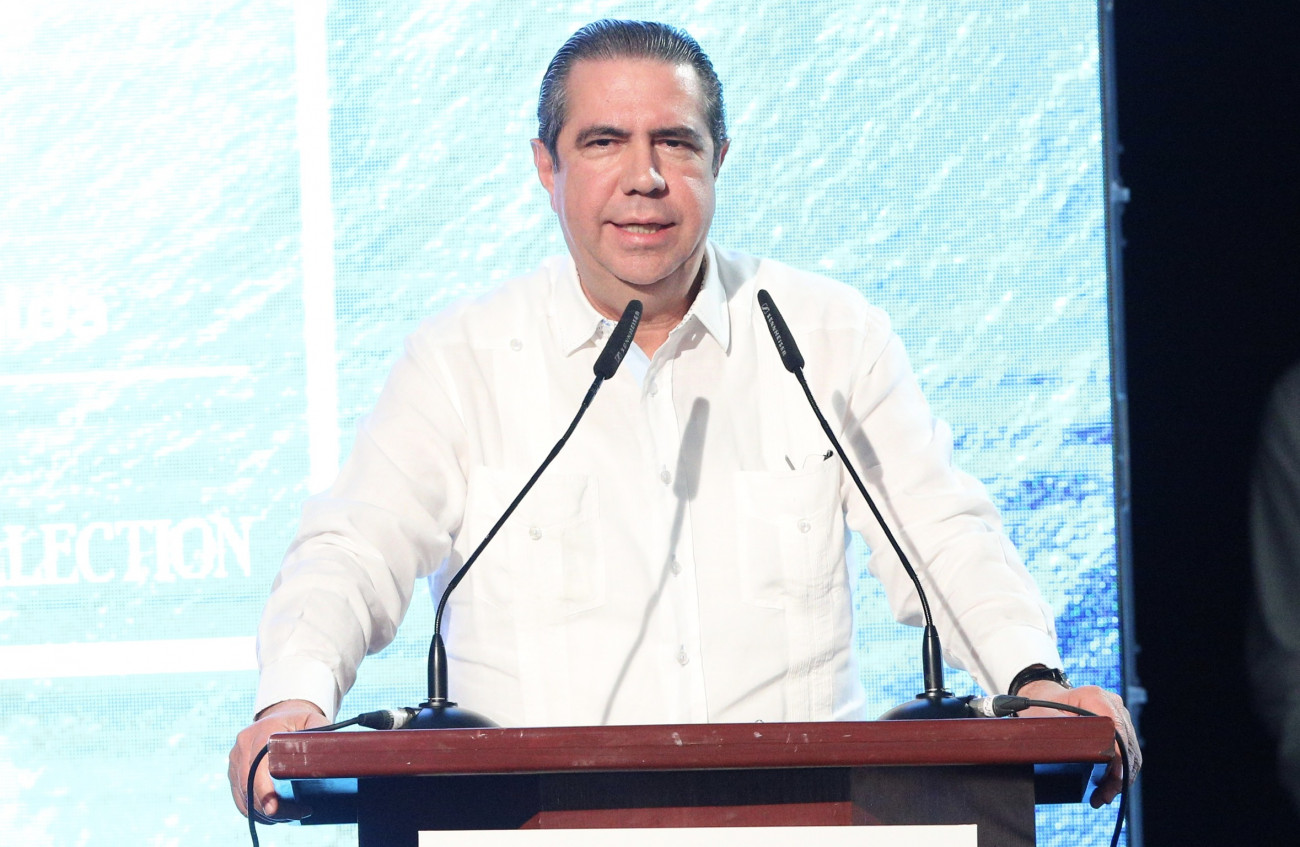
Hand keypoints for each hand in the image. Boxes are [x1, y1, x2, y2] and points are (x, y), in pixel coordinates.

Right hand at [228, 699, 328, 819]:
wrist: (281, 716)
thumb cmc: (301, 722)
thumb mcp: (314, 722)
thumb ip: (322, 734)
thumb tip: (335, 752)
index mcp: (262, 731)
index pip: (257, 765)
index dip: (264, 790)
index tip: (274, 809)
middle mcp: (244, 744)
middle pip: (248, 784)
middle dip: (267, 806)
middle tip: (292, 816)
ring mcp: (235, 758)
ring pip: (242, 795)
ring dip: (261, 811)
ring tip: (288, 816)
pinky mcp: (233, 770)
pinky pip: (239, 797)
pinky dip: (254, 810)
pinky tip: (273, 816)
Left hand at [1016, 680, 1141, 807]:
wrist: (1045, 698)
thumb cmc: (1041, 706)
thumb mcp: (1042, 719)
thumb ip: (1055, 734)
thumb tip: (1068, 756)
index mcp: (1094, 697)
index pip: (1115, 730)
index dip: (1117, 756)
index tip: (1112, 779)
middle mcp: (1112, 704)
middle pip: (1125, 744)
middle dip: (1118, 774)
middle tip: (1103, 796)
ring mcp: (1118, 715)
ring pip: (1129, 751)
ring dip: (1120, 778)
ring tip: (1103, 797)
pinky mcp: (1119, 726)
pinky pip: (1125, 752)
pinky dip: (1118, 772)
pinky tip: (1106, 788)